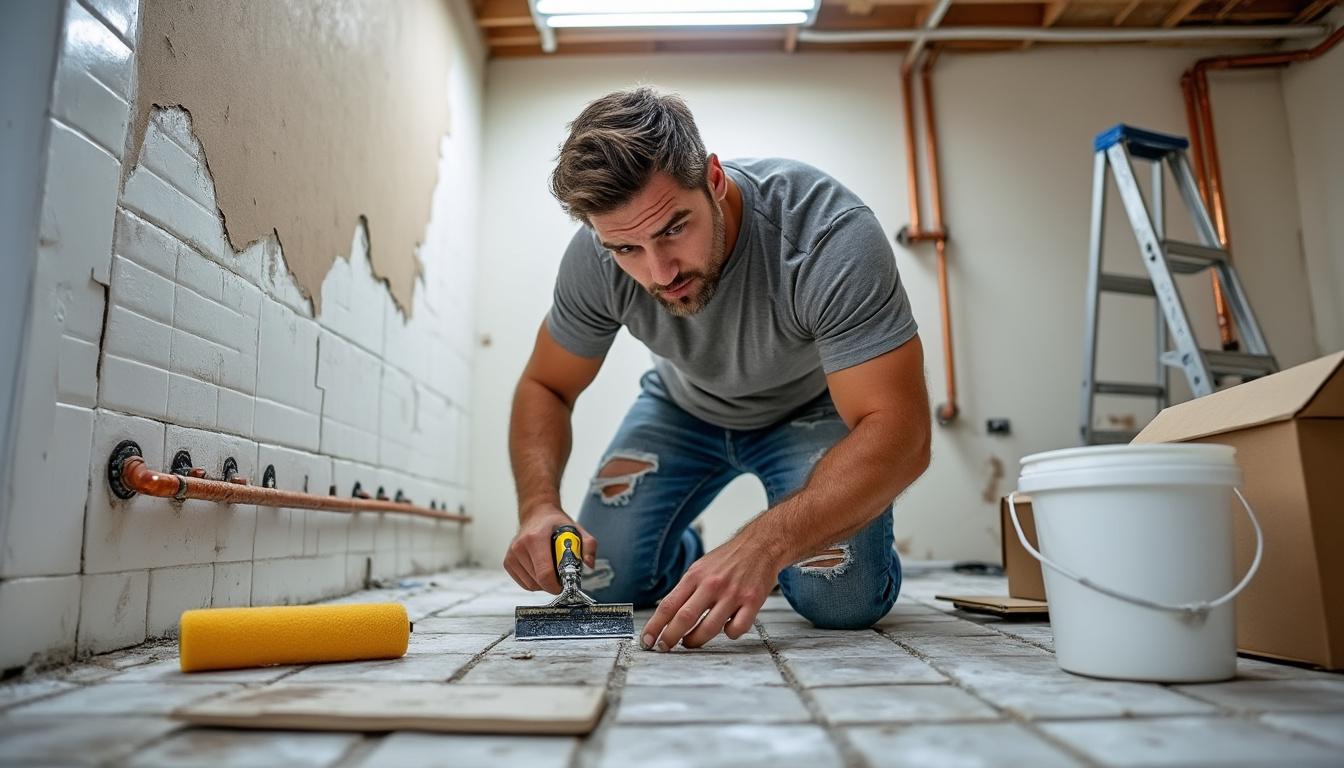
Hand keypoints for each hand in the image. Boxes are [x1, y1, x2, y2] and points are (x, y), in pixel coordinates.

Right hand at [503, 504, 596, 593]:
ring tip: (550, 568)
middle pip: (538, 582)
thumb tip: (589, 564)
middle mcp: (520, 546)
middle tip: (560, 574)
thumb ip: (588, 546)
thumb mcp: (576, 530)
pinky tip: (540, 569)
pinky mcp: (508, 562)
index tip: (565, 584)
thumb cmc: (556, 524)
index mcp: (536, 538)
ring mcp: (512, 555)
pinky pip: (524, 583)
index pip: (545, 574)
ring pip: (531, 585)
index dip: (557, 585)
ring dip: (543, 584)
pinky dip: (534, 582)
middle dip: (552, 584)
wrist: (537, 514)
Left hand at [641, 533, 777, 650]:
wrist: (761, 544)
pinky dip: (729, 634)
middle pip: (684, 618)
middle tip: (664, 647)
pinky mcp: (752, 601)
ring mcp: (733, 594)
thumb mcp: (701, 567)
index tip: (647, 640)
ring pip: (709, 629)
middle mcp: (712, 584)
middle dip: (670, 638)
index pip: (668, 605)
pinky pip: (736, 629)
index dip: (654, 625)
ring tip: (690, 641)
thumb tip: (667, 615)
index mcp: (695, 575)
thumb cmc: (729, 559)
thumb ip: (686, 590)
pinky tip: (728, 627)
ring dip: (696, 641)